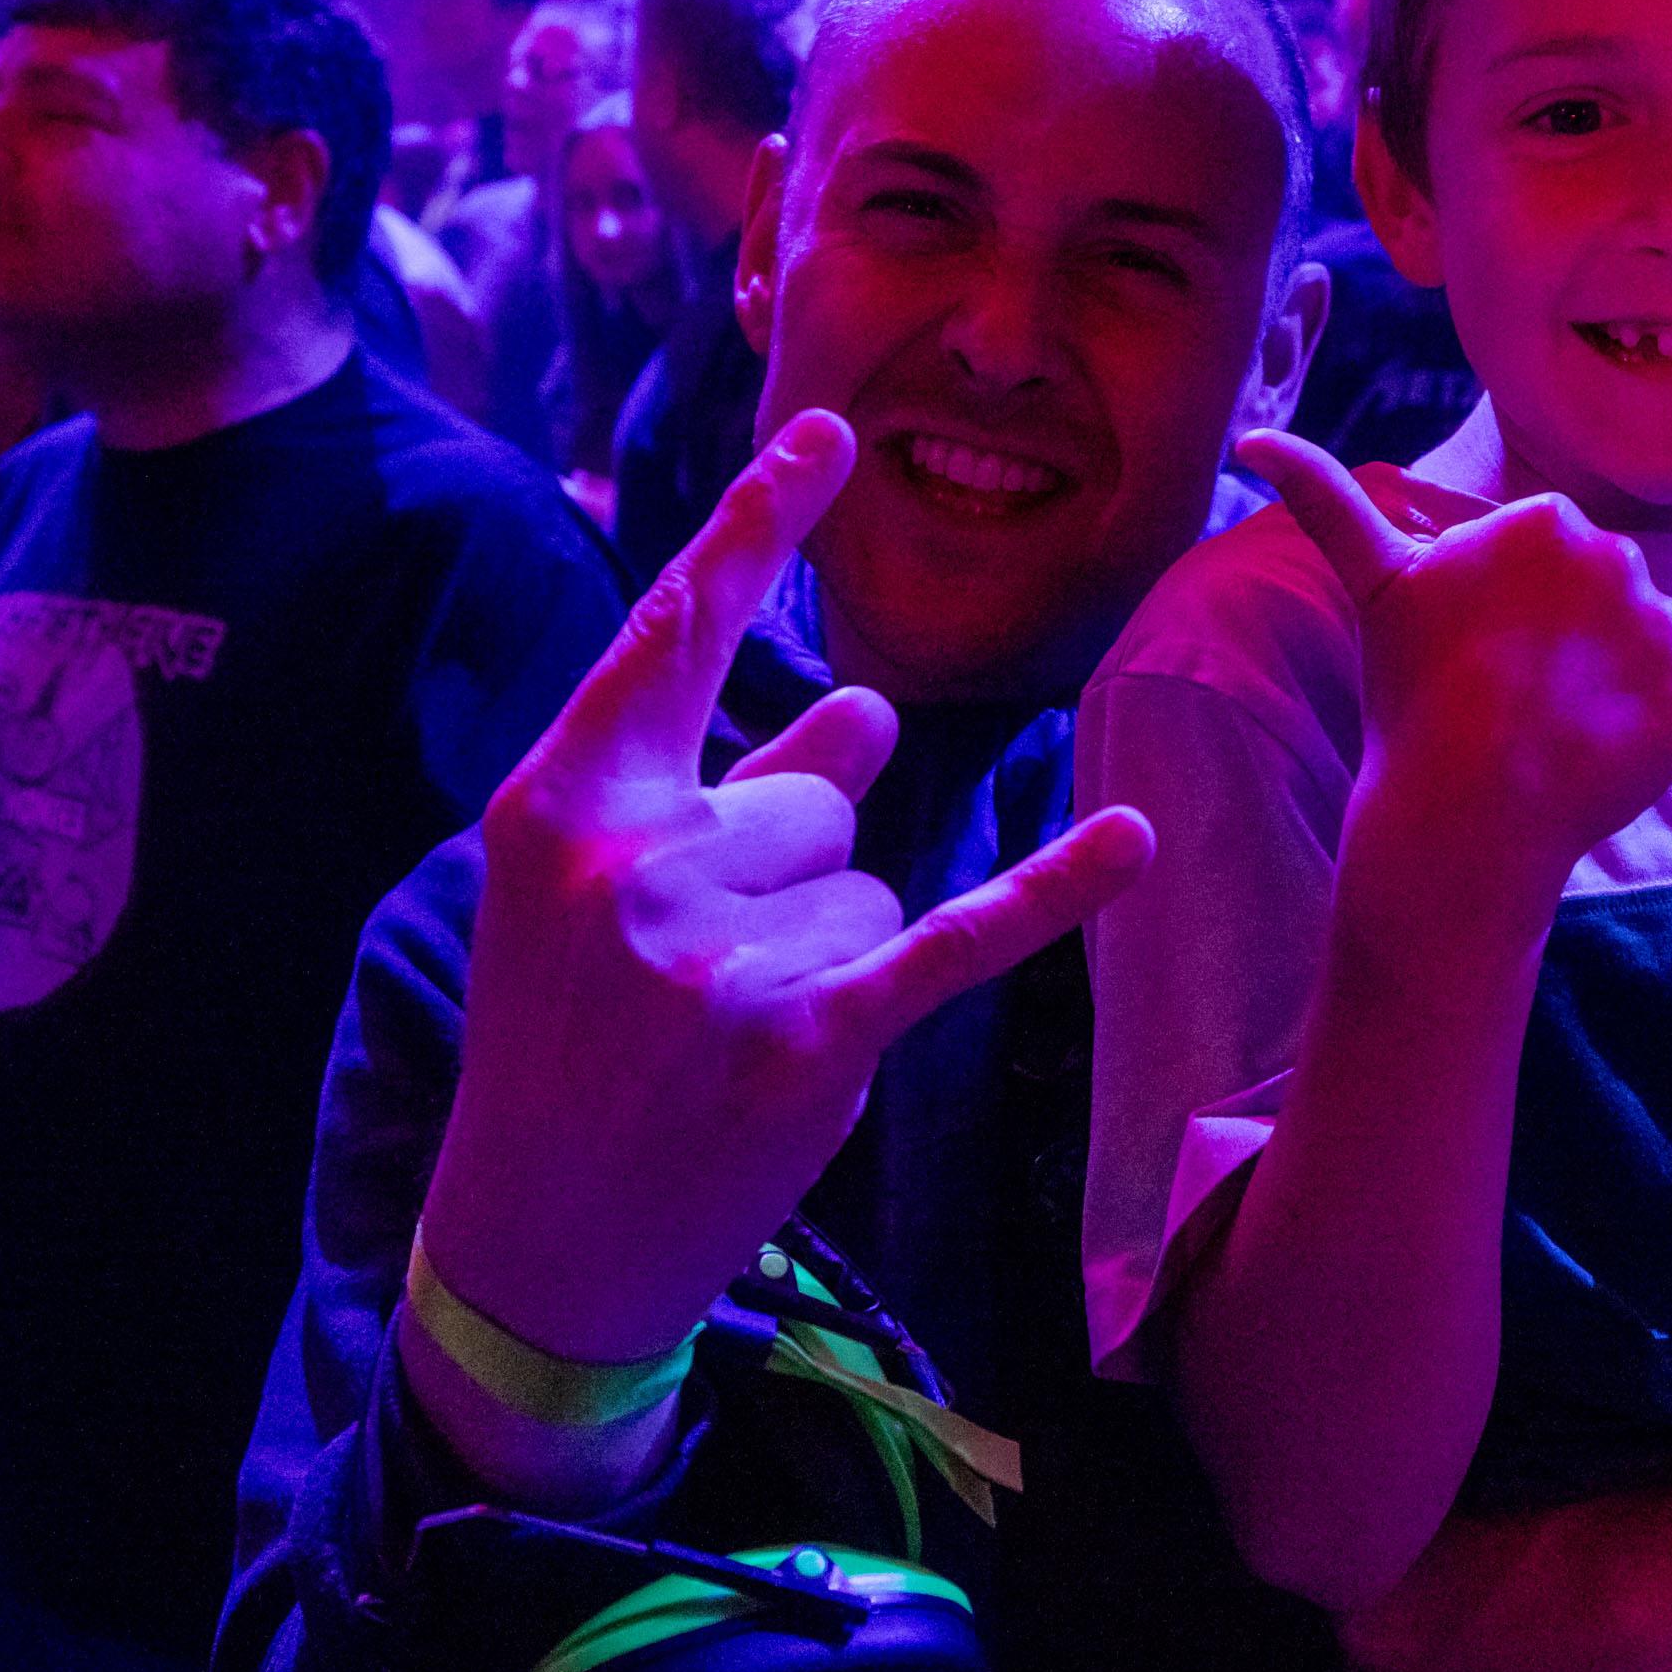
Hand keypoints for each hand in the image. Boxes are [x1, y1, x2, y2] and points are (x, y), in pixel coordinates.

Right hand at [413, 414, 1157, 1380]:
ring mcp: (717, 958)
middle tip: (697, 977)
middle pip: (821, 788)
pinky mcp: (809, 1042)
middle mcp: (633, 865)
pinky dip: (1050, 891)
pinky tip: (1131, 840)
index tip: (832, 431)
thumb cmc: (571, 1043)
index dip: (757, 526)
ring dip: (833, 950)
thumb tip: (868, 705)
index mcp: (563, 803)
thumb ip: (730, 783)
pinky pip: (955, 935)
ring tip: (734, 1030)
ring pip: (872, 876)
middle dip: (792, 868)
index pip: (676, 632)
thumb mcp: (597, 892)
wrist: (541, 1240)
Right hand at [1240, 434, 1671, 910]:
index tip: (1479, 650)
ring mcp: (1665, 633)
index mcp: (1548, 520)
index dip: (1513, 607)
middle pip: (1601, 593)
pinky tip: (1590, 758)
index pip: (1549, 551)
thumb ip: (1325, 499)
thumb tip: (1249, 441)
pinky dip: (1643, 736)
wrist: (1462, 807)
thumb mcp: (1375, 584)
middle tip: (1511, 695)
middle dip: (1565, 637)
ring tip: (1548, 730)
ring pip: (1641, 649)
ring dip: (1605, 685)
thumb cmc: (1413, 694)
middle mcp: (1621, 558)